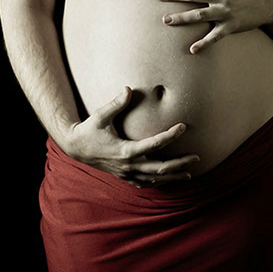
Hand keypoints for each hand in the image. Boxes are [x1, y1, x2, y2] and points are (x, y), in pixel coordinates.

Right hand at [65, 87, 199, 187]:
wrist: (76, 148)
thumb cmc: (89, 129)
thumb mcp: (100, 115)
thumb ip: (116, 103)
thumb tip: (129, 88)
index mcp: (125, 150)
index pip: (154, 144)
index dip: (170, 135)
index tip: (183, 126)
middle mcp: (128, 165)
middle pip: (161, 168)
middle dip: (180, 163)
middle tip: (197, 157)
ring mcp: (127, 174)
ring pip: (155, 179)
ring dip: (174, 176)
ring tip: (190, 172)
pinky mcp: (124, 176)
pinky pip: (146, 183)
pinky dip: (160, 182)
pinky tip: (169, 179)